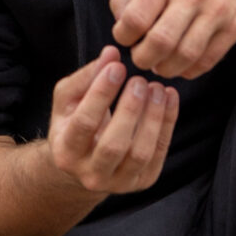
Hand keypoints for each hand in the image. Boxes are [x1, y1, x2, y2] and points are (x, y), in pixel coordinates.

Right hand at [43, 46, 177, 195]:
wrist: (86, 164)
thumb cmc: (75, 122)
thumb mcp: (69, 99)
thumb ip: (86, 76)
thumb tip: (111, 53)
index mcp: (66, 152)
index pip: (84, 123)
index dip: (101, 94)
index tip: (117, 67)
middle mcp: (90, 174)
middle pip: (114, 144)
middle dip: (130, 109)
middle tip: (140, 80)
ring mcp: (118, 183)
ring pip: (140, 153)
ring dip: (153, 117)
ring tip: (157, 88)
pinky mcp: (142, 182)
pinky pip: (159, 153)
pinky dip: (167, 123)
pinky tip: (169, 98)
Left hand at [108, 0, 235, 77]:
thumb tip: (121, 27)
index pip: (134, 19)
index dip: (123, 36)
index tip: (126, 35)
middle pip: (160, 43)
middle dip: (142, 58)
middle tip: (141, 55)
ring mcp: (217, 10)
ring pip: (185, 57)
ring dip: (165, 68)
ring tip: (160, 61)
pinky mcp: (235, 25)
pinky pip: (208, 61)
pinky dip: (189, 70)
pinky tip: (181, 61)